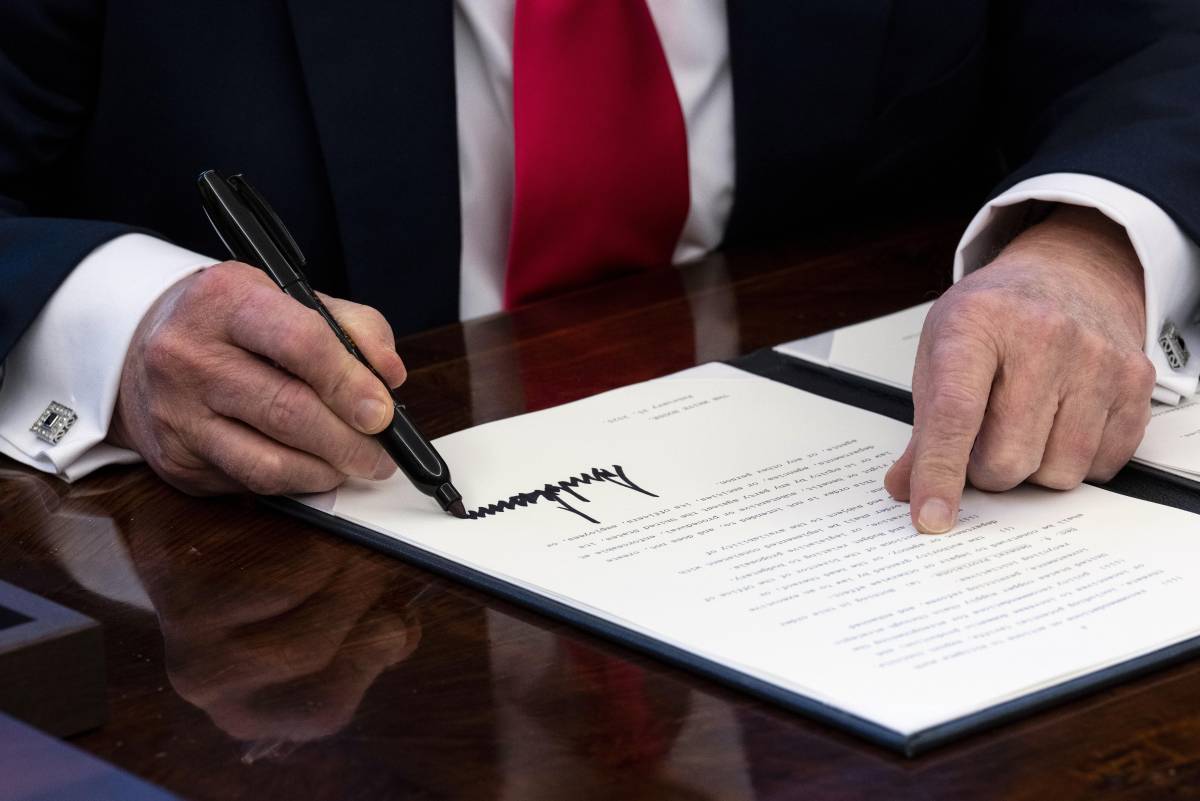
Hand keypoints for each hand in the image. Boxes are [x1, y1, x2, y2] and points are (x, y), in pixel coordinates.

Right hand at [110, 261, 406, 494]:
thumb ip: (353, 326)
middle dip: (350, 440)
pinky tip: (316, 468)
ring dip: (329, 470)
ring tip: (356, 463)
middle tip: (382, 451)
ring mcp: (177, 413)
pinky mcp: (177, 460)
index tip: (383, 410)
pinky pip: (252, 483)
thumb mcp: (291, 298)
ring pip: (270, 462)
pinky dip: (298, 481)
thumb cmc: (234, 325)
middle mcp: (189, 355)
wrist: (146, 350)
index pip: (300, 342)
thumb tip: (388, 376)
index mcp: (225, 300)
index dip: (350, 382)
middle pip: (288, 411)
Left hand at [885, 205, 1155, 532]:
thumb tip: (904, 487)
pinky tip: (1061, 424)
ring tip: (1022, 427)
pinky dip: (1074, 463)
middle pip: (1007, 458)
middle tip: (982, 441)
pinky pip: (1101, 466)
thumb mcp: (941, 354)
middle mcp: (1042, 336)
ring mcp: (1095, 358)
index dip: (940, 474)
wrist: (1065, 274)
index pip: (955, 415)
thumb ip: (923, 426)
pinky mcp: (1134, 381)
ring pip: (1057, 472)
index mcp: (976, 325)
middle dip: (985, 470)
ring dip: (1032, 470)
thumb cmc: (994, 318)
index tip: (930, 517)